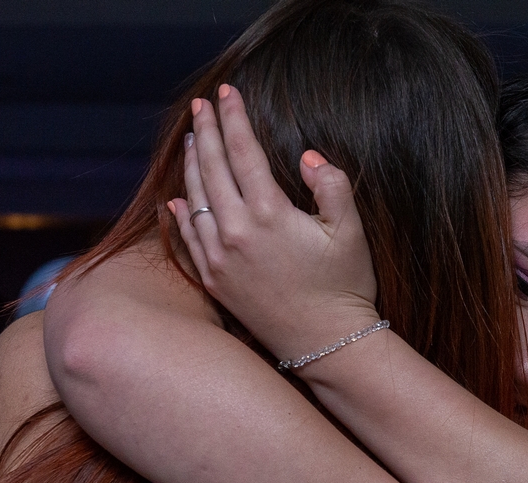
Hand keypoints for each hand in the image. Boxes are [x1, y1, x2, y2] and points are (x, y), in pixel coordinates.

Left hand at [169, 85, 379, 362]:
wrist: (327, 344)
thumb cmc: (345, 286)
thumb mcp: (350, 231)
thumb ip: (331, 186)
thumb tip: (307, 155)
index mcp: (269, 214)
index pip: (244, 153)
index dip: (235, 119)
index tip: (229, 93)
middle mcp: (235, 233)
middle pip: (212, 169)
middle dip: (206, 132)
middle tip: (203, 107)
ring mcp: (219, 259)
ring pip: (194, 200)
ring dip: (191, 166)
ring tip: (192, 141)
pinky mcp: (215, 282)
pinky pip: (188, 238)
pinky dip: (180, 213)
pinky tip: (177, 199)